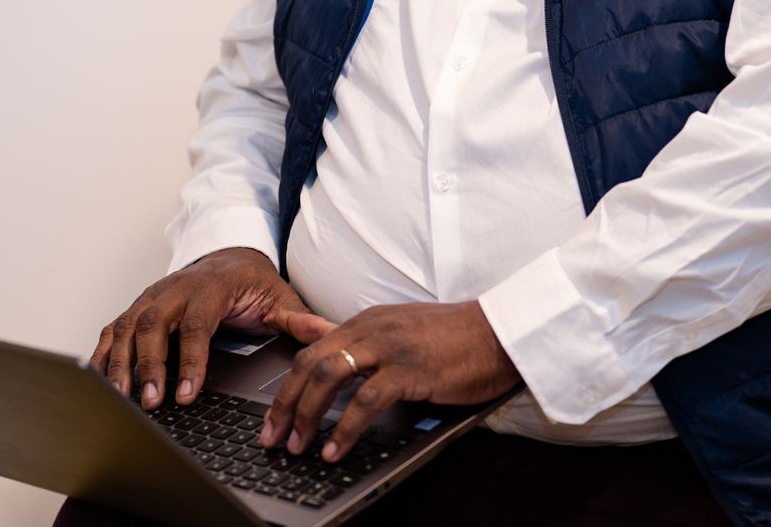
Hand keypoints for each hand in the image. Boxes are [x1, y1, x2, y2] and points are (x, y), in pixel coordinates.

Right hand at [91, 246, 311, 409]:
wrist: (228, 256)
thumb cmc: (252, 283)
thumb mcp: (280, 297)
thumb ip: (299, 319)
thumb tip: (326, 333)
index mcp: (211, 287)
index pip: (197, 324)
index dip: (190, 360)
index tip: (187, 393)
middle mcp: (175, 289)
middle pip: (153, 323)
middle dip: (148, 365)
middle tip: (151, 402)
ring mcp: (151, 297)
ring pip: (126, 326)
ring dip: (119, 363)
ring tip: (120, 399)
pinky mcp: (135, 307)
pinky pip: (111, 330)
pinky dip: (101, 355)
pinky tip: (98, 382)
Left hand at [259, 300, 520, 462]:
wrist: (498, 332)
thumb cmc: (453, 337)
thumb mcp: (398, 329)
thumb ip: (359, 336)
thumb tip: (319, 337)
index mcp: (365, 321)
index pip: (310, 350)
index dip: (286, 386)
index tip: (274, 417)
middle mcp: (371, 330)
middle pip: (310, 363)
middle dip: (285, 404)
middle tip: (273, 437)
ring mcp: (389, 348)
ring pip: (329, 376)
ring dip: (308, 415)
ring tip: (299, 446)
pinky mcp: (410, 370)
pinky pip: (366, 400)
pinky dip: (346, 428)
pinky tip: (336, 449)